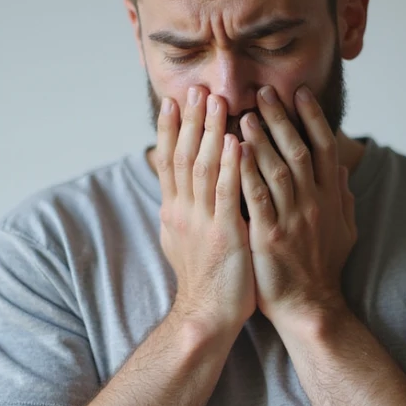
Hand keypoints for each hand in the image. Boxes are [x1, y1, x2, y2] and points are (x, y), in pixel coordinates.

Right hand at [156, 87, 256, 338]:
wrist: (207, 316)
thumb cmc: (205, 281)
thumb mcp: (185, 241)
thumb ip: (186, 212)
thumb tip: (179, 192)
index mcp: (175, 212)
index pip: (169, 162)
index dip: (171, 130)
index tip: (173, 101)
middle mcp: (183, 212)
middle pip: (183, 157)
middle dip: (190, 121)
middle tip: (196, 89)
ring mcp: (202, 222)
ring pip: (202, 168)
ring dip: (209, 132)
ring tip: (215, 102)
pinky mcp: (223, 234)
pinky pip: (226, 193)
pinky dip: (229, 165)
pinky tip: (236, 142)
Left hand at [238, 84, 356, 329]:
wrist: (310, 307)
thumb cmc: (323, 269)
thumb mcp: (344, 230)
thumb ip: (342, 197)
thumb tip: (341, 167)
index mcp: (329, 198)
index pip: (323, 147)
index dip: (312, 117)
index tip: (298, 93)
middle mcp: (313, 203)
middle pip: (298, 149)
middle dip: (281, 118)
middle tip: (263, 91)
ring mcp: (292, 218)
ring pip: (277, 168)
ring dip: (261, 138)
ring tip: (244, 113)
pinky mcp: (269, 236)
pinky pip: (256, 197)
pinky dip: (245, 171)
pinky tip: (232, 151)